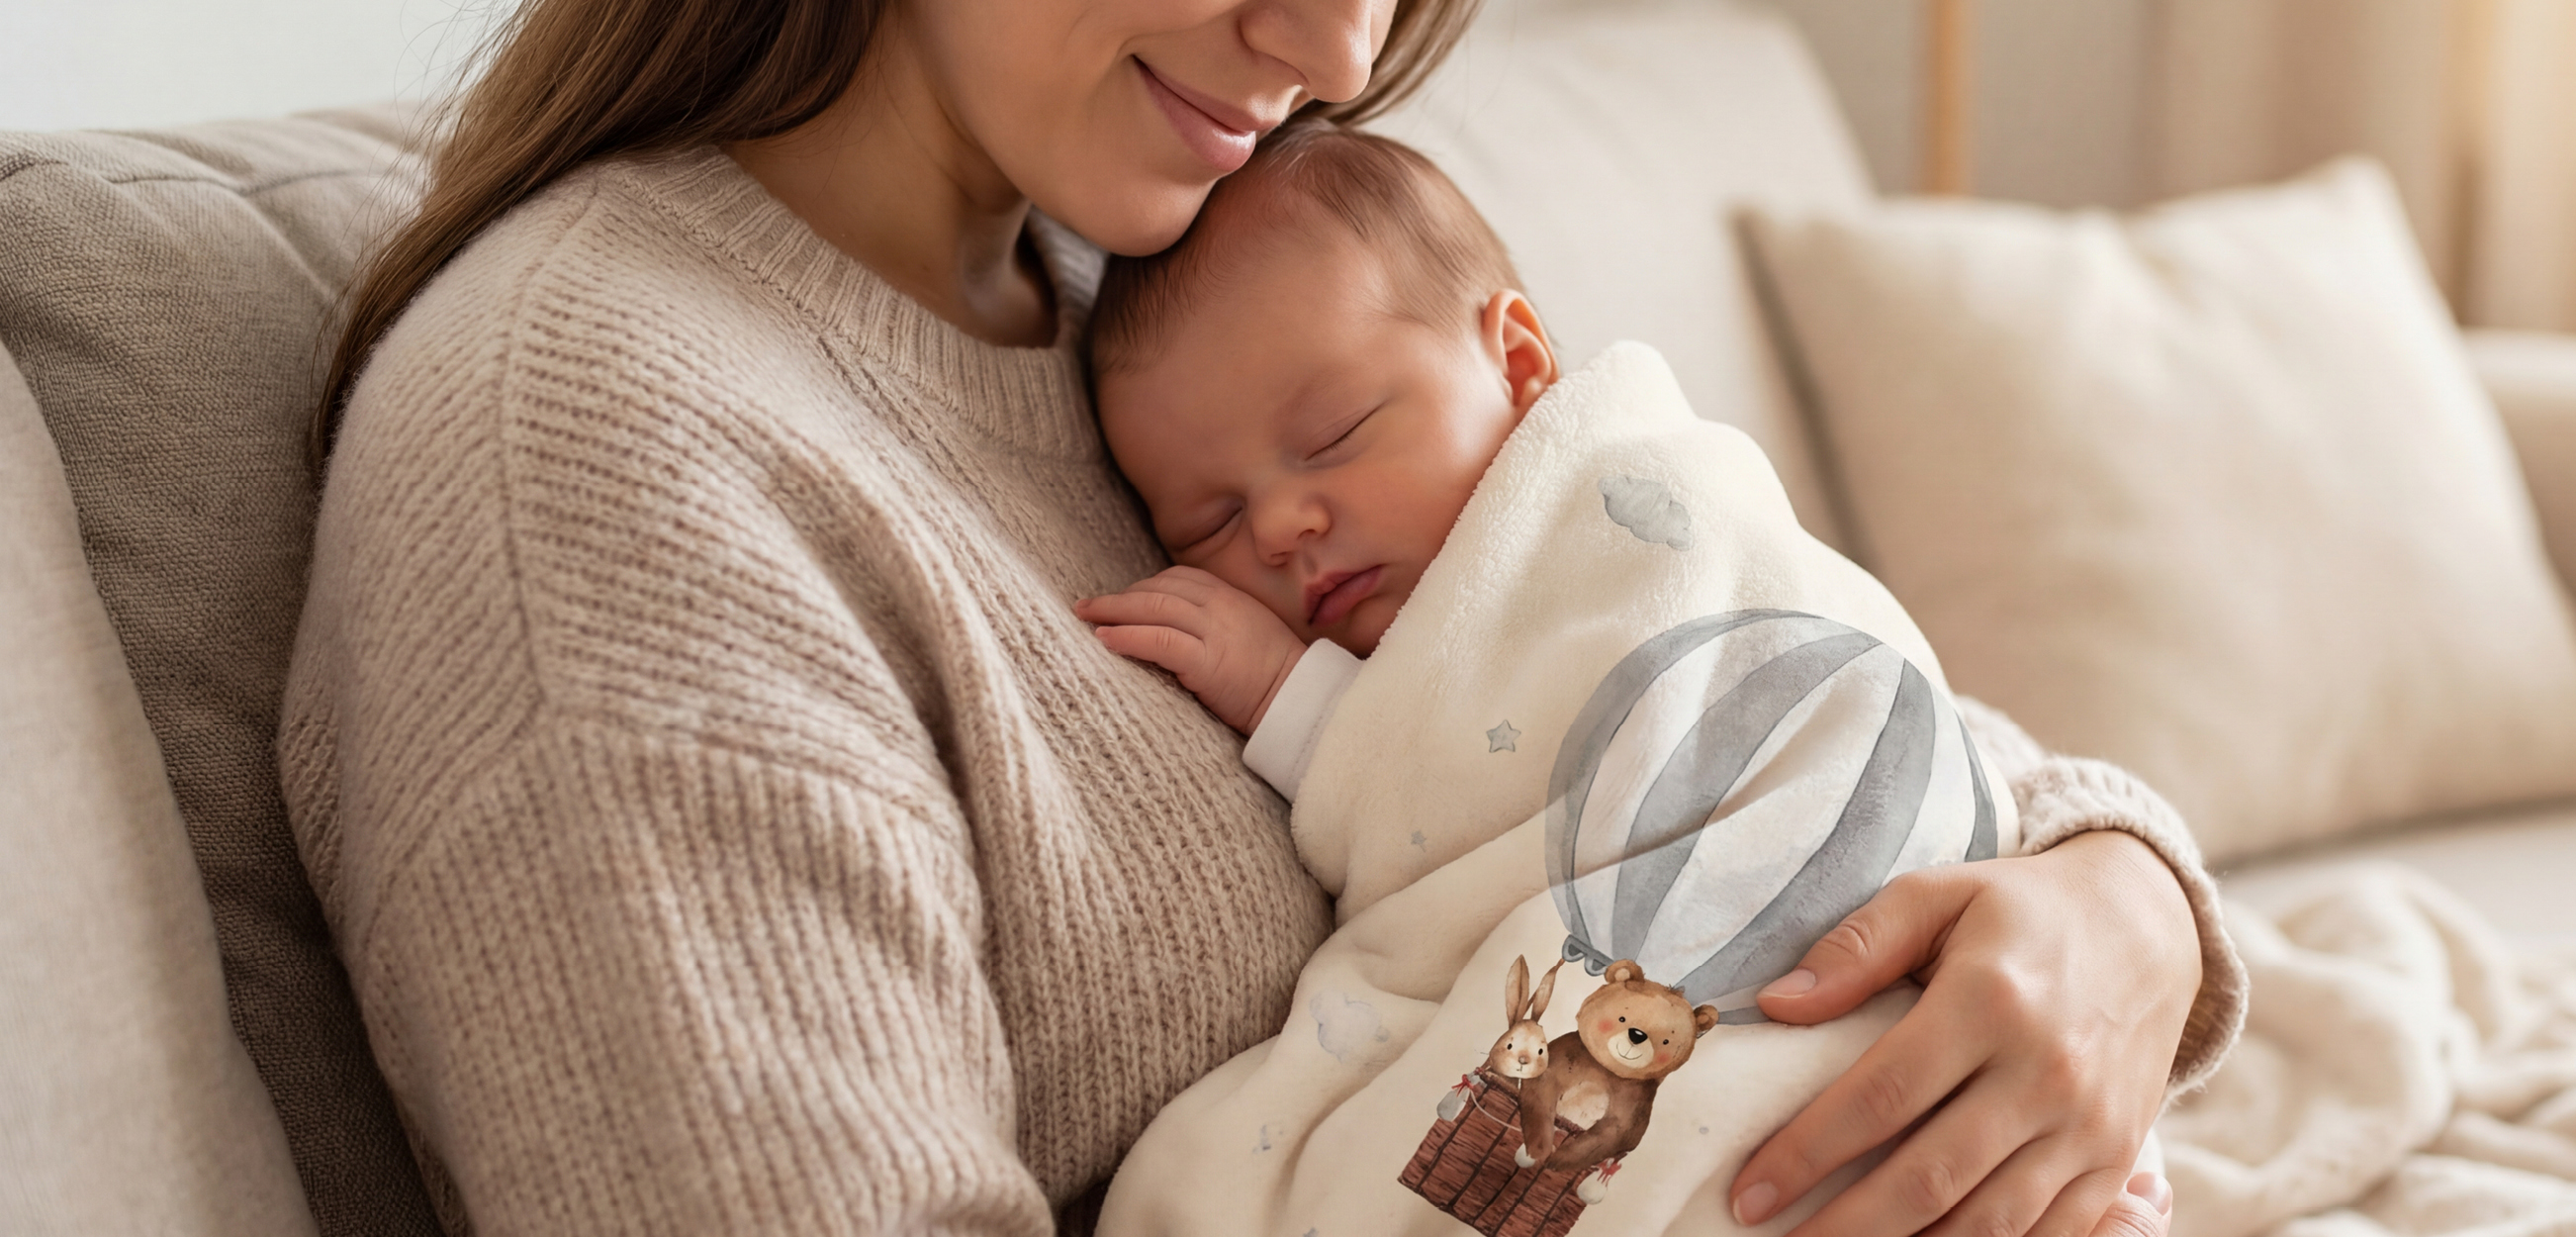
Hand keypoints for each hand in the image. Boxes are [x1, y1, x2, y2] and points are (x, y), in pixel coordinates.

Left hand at [1074, 566, 1306, 733]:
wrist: (1300, 700)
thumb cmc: (1276, 674)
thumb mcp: (1248, 633)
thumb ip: (1217, 622)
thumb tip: (1181, 628)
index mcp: (1230, 596)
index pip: (1177, 578)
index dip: (1143, 586)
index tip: (1120, 598)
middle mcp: (1220, 606)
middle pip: (1158, 589)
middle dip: (1119, 596)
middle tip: (1087, 605)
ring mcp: (1214, 630)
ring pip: (1153, 608)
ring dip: (1113, 611)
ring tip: (1085, 617)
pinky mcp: (1206, 660)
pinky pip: (1159, 640)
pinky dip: (1128, 636)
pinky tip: (1106, 639)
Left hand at [1731, 830, 2197, 1236]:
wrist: (2149, 926)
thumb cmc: (2020, 910)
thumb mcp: (1936, 896)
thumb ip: (1856, 948)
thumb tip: (1775, 1005)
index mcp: (1990, 1001)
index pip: (1881, 1097)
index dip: (1808, 1153)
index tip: (1750, 1190)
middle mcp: (2046, 1072)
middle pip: (1929, 1177)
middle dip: (1845, 1225)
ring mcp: (2088, 1125)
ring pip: (1988, 1223)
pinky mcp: (2117, 1159)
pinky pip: (2049, 1236)